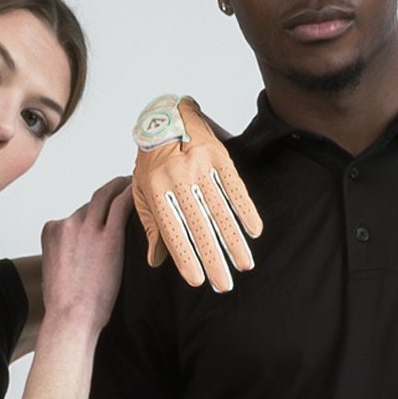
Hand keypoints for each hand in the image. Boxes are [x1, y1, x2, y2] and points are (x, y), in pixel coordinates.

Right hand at [40, 176, 133, 330]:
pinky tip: (144, 192)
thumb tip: (78, 261)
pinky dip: (132, 195)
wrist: (70, 317)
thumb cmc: (66, 306)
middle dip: (111, 190)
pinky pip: (121, 206)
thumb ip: (65, 257)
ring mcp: (87, 229)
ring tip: (139, 184)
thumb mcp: (56, 272)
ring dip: (123, 187)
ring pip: (107, 197)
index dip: (96, 210)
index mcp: (52, 231)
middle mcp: (67, 224)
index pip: (77, 213)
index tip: (108, 207)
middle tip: (127, 185)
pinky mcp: (108, 238)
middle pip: (93, 200)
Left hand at [131, 94, 262, 292]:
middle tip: (224, 284)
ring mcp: (200, 166)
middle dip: (213, 258)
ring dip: (233, 240)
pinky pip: (234, 187)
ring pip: (219, 210)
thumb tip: (156, 261)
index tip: (197, 281)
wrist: (165, 114)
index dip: (185, 257)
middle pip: (199, 225)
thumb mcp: (143, 191)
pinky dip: (245, 210)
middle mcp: (178, 177)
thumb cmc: (152, 160)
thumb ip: (151, 225)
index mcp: (156, 188)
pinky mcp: (219, 156)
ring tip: (244, 264)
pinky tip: (254, 231)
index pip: (172, 230)